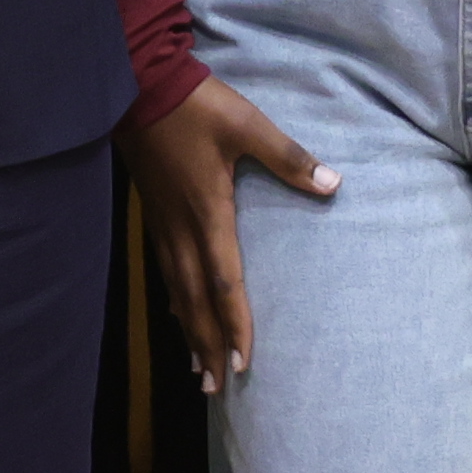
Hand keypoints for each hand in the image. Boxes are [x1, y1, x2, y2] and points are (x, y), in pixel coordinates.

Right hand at [127, 82, 338, 390]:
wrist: (139, 84)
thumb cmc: (196, 105)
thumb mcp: (247, 125)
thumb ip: (288, 157)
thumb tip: (332, 183)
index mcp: (208, 214)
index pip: (224, 284)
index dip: (234, 326)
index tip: (243, 364)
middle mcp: (181, 229)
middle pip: (195, 302)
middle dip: (207, 346)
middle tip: (216, 388)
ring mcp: (163, 224)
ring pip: (176, 291)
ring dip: (188, 332)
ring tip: (197, 369)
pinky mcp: (153, 214)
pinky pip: (164, 272)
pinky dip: (174, 301)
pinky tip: (176, 313)